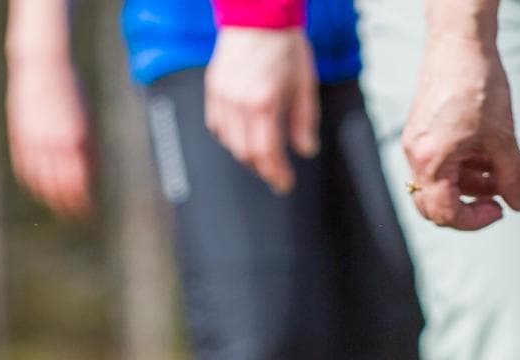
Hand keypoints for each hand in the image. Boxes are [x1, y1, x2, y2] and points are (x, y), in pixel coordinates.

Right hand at [7, 55, 95, 216]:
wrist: (42, 64)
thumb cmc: (71, 91)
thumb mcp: (88, 120)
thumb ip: (90, 150)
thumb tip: (94, 177)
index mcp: (76, 141)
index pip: (79, 185)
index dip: (83, 203)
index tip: (88, 212)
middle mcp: (54, 144)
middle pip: (59, 188)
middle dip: (67, 205)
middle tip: (74, 215)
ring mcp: (34, 141)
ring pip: (39, 182)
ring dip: (48, 197)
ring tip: (56, 205)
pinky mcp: (19, 136)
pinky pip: (24, 169)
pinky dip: (32, 182)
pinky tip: (39, 187)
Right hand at [205, 27, 319, 195]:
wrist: (258, 14)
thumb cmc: (283, 43)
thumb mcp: (304, 84)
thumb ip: (304, 121)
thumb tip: (306, 149)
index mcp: (263, 102)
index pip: (267, 153)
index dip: (276, 174)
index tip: (284, 183)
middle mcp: (238, 102)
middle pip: (246, 153)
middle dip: (262, 168)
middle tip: (275, 173)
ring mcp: (222, 95)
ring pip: (229, 142)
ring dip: (246, 154)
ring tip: (261, 156)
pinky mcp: (213, 88)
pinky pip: (216, 125)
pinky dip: (229, 137)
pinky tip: (242, 136)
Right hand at [398, 30, 519, 228]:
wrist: (460, 42)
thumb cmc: (475, 82)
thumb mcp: (503, 136)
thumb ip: (511, 176)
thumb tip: (518, 203)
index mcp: (431, 160)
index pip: (445, 213)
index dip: (474, 221)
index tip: (499, 210)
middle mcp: (416, 155)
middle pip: (435, 205)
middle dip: (468, 207)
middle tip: (496, 200)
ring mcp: (417, 143)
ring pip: (440, 184)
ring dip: (469, 186)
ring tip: (498, 172)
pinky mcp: (423, 133)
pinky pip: (439, 164)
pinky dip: (462, 168)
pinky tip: (485, 157)